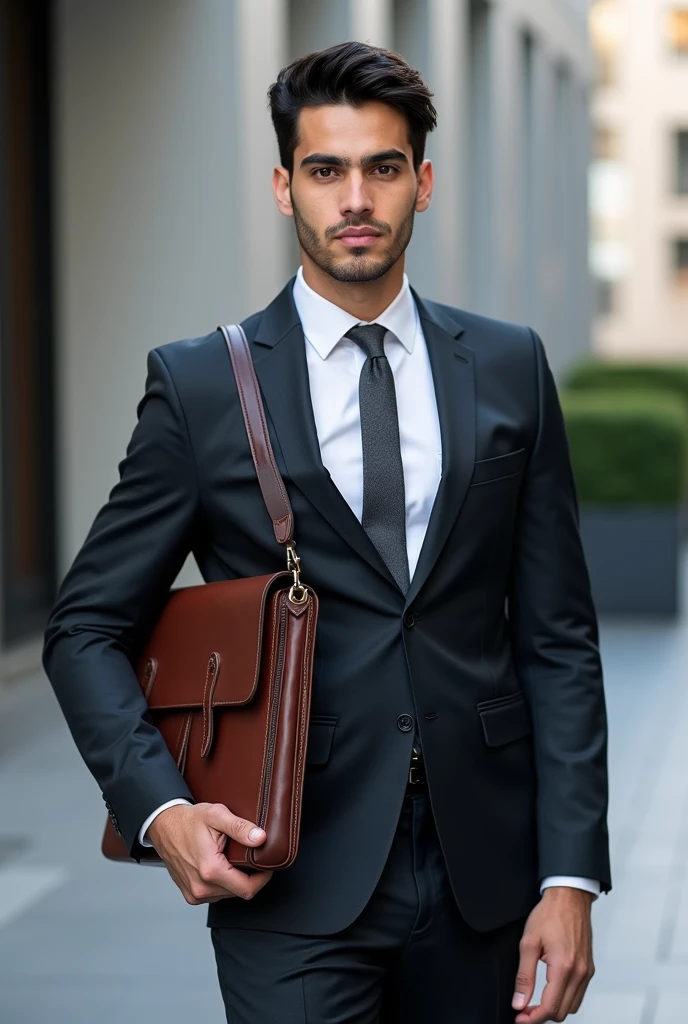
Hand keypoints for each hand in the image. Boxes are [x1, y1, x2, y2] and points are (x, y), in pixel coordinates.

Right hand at [147, 802, 273, 904]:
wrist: (164, 826)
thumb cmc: (188, 821)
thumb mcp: (216, 815)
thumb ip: (240, 827)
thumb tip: (260, 838)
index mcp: (210, 870)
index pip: (248, 889)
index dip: (262, 878)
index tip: (266, 866)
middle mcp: (201, 887)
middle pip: (239, 892)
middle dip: (249, 877)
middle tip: (249, 857)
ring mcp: (195, 894)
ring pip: (228, 895)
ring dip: (235, 880)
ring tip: (232, 860)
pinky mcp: (191, 895)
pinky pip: (216, 895)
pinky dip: (222, 883)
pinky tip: (221, 867)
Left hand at [512, 887, 594, 1022]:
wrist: (569, 897)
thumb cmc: (550, 914)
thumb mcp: (528, 942)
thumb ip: (524, 976)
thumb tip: (519, 1001)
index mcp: (563, 967)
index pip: (550, 1007)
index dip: (533, 1018)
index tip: (520, 1017)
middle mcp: (579, 972)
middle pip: (562, 1012)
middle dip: (542, 1015)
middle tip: (524, 1009)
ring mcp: (586, 971)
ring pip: (572, 1006)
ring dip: (554, 1009)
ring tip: (535, 1002)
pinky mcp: (588, 968)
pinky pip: (578, 994)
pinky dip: (565, 999)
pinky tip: (551, 991)